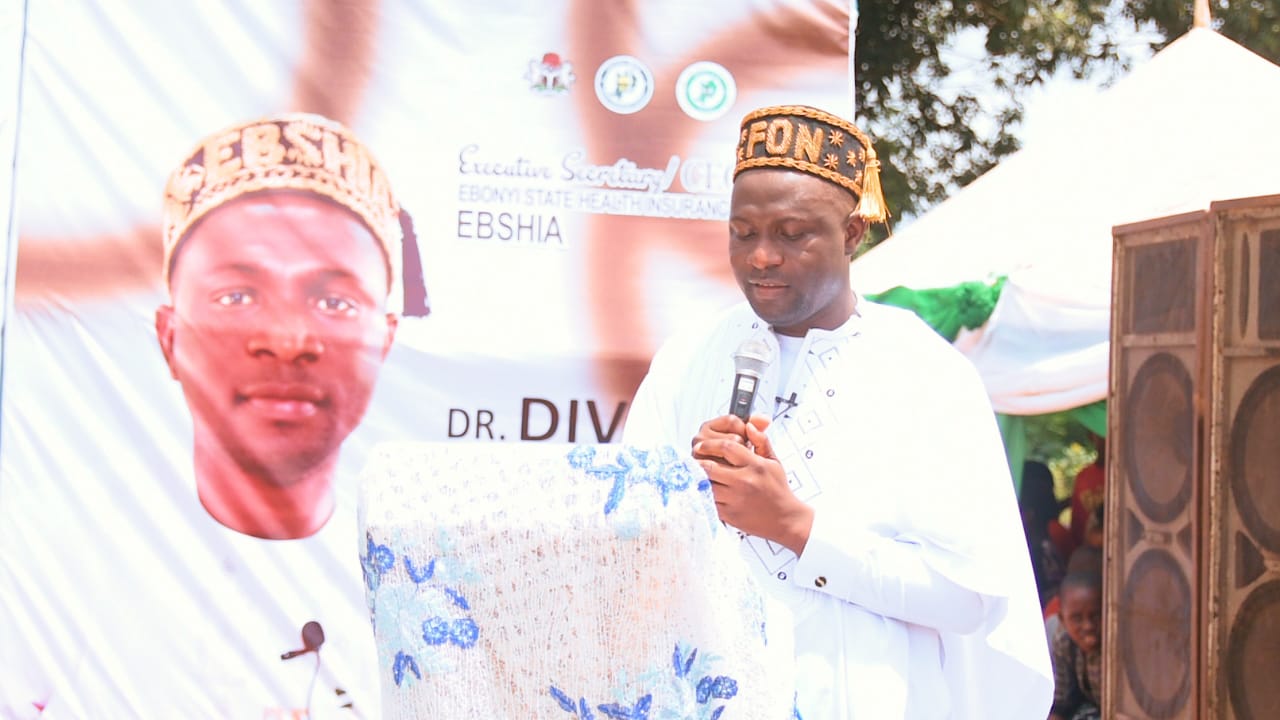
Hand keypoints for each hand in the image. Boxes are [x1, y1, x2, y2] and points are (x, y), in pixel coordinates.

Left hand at [693, 415, 812, 554]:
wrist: (785, 519)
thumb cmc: (778, 489)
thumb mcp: (773, 462)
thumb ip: (761, 441)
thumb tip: (750, 425)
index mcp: (755, 465)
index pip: (727, 447)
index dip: (712, 443)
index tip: (703, 444)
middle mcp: (744, 481)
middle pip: (710, 466)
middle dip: (699, 460)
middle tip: (694, 457)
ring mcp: (735, 498)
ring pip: (706, 484)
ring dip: (698, 477)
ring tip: (696, 472)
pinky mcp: (729, 513)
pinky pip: (708, 500)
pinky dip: (703, 493)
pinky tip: (703, 488)